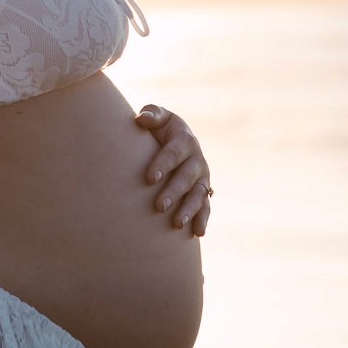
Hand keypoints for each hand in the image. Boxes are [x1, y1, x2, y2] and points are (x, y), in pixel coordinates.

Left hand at [135, 104, 212, 236]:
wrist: (175, 140)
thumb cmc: (160, 128)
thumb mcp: (158, 116)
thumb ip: (151, 114)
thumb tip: (142, 119)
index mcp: (185, 139)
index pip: (174, 153)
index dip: (163, 165)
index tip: (149, 179)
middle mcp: (197, 159)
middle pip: (186, 177)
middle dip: (174, 192)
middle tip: (159, 206)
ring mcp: (202, 177)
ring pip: (198, 194)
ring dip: (189, 210)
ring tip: (177, 224)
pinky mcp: (204, 191)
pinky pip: (206, 206)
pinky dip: (203, 219)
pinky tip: (198, 233)